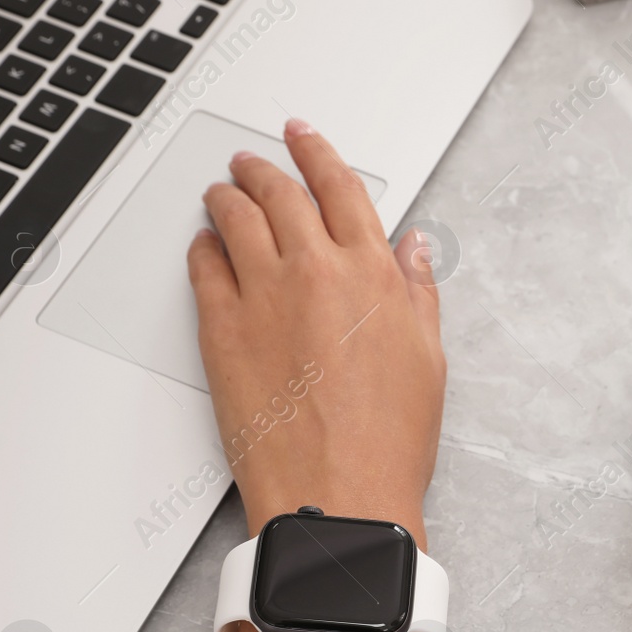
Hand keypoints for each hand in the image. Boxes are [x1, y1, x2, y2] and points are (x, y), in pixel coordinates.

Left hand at [187, 119, 444, 542]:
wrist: (338, 495)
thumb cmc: (388, 441)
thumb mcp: (429, 359)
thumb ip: (416, 292)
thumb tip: (412, 248)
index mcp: (371, 274)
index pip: (340, 188)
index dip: (319, 153)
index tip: (305, 136)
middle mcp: (314, 271)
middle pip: (281, 193)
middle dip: (266, 166)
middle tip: (253, 159)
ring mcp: (262, 297)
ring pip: (235, 219)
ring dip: (228, 195)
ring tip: (222, 189)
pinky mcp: (220, 330)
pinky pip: (203, 266)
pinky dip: (202, 246)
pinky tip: (204, 245)